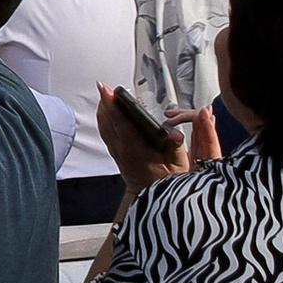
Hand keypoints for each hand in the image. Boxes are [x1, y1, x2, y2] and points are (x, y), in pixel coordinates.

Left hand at [95, 85, 213, 190]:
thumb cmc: (165, 182)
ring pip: (104, 125)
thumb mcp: (178, 167)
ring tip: (105, 93)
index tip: (108, 91)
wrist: (150, 197)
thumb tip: (175, 134)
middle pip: (108, 121)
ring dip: (103, 109)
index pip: (121, 124)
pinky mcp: (115, 152)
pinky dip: (104, 118)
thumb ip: (176, 148)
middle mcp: (122, 150)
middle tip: (104, 86)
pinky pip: (105, 131)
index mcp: (135, 150)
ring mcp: (117, 151)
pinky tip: (106, 109)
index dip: (113, 106)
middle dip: (106, 102)